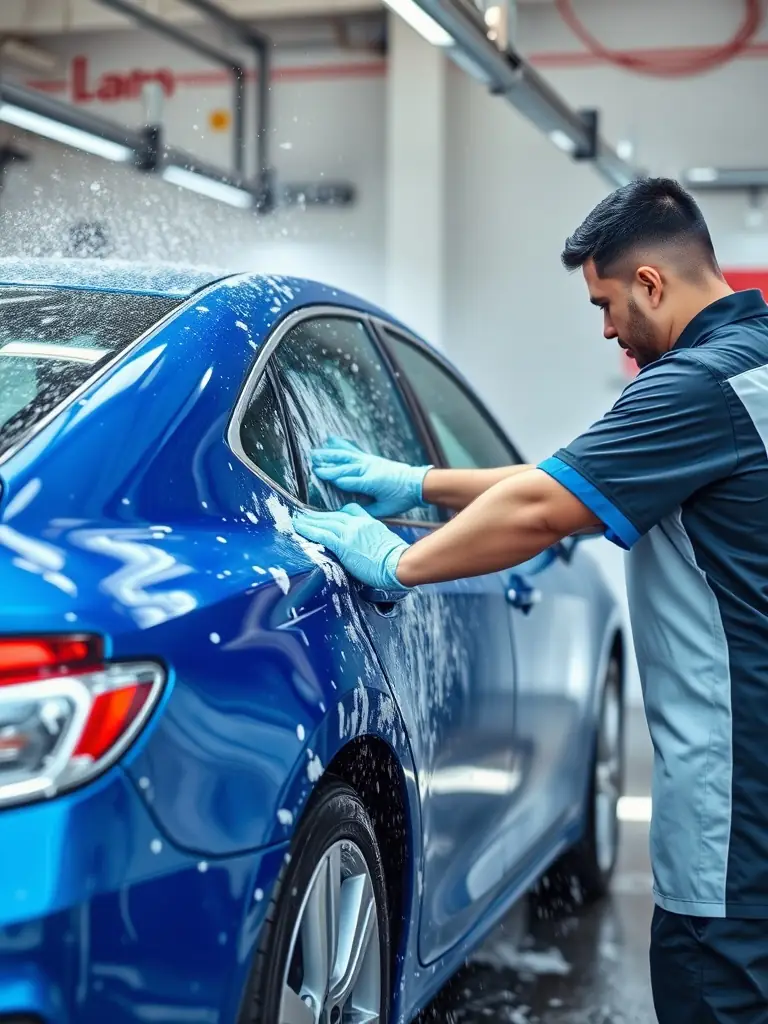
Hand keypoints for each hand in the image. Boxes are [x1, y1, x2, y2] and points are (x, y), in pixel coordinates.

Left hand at [292, 503, 409, 590]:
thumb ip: (373, 540)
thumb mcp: (386, 542)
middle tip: (305, 515)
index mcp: (369, 522)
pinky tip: (299, 527)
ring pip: (325, 522)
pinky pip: (322, 534)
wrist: (399, 563)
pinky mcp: (343, 544)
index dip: (337, 513)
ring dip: (309, 521)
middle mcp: (358, 524)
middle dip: (318, 516)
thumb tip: (367, 548)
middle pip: (334, 515)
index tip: (328, 515)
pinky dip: (308, 529)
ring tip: (297, 520)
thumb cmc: (397, 559)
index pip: (350, 510)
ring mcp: (350, 533)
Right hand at [310, 436, 431, 517]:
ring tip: (315, 452)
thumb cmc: (401, 499)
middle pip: (344, 467)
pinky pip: (353, 451)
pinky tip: (331, 440)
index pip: (347, 480)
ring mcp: (369, 462)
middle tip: (312, 465)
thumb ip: (367, 511)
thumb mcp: (385, 509)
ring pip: (346, 456)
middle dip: (328, 466)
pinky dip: (341, 446)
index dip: (332, 478)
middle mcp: (368, 469)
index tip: (317, 477)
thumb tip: (349, 513)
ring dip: (330, 454)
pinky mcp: (370, 458)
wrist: (416, 483)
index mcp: (371, 482)